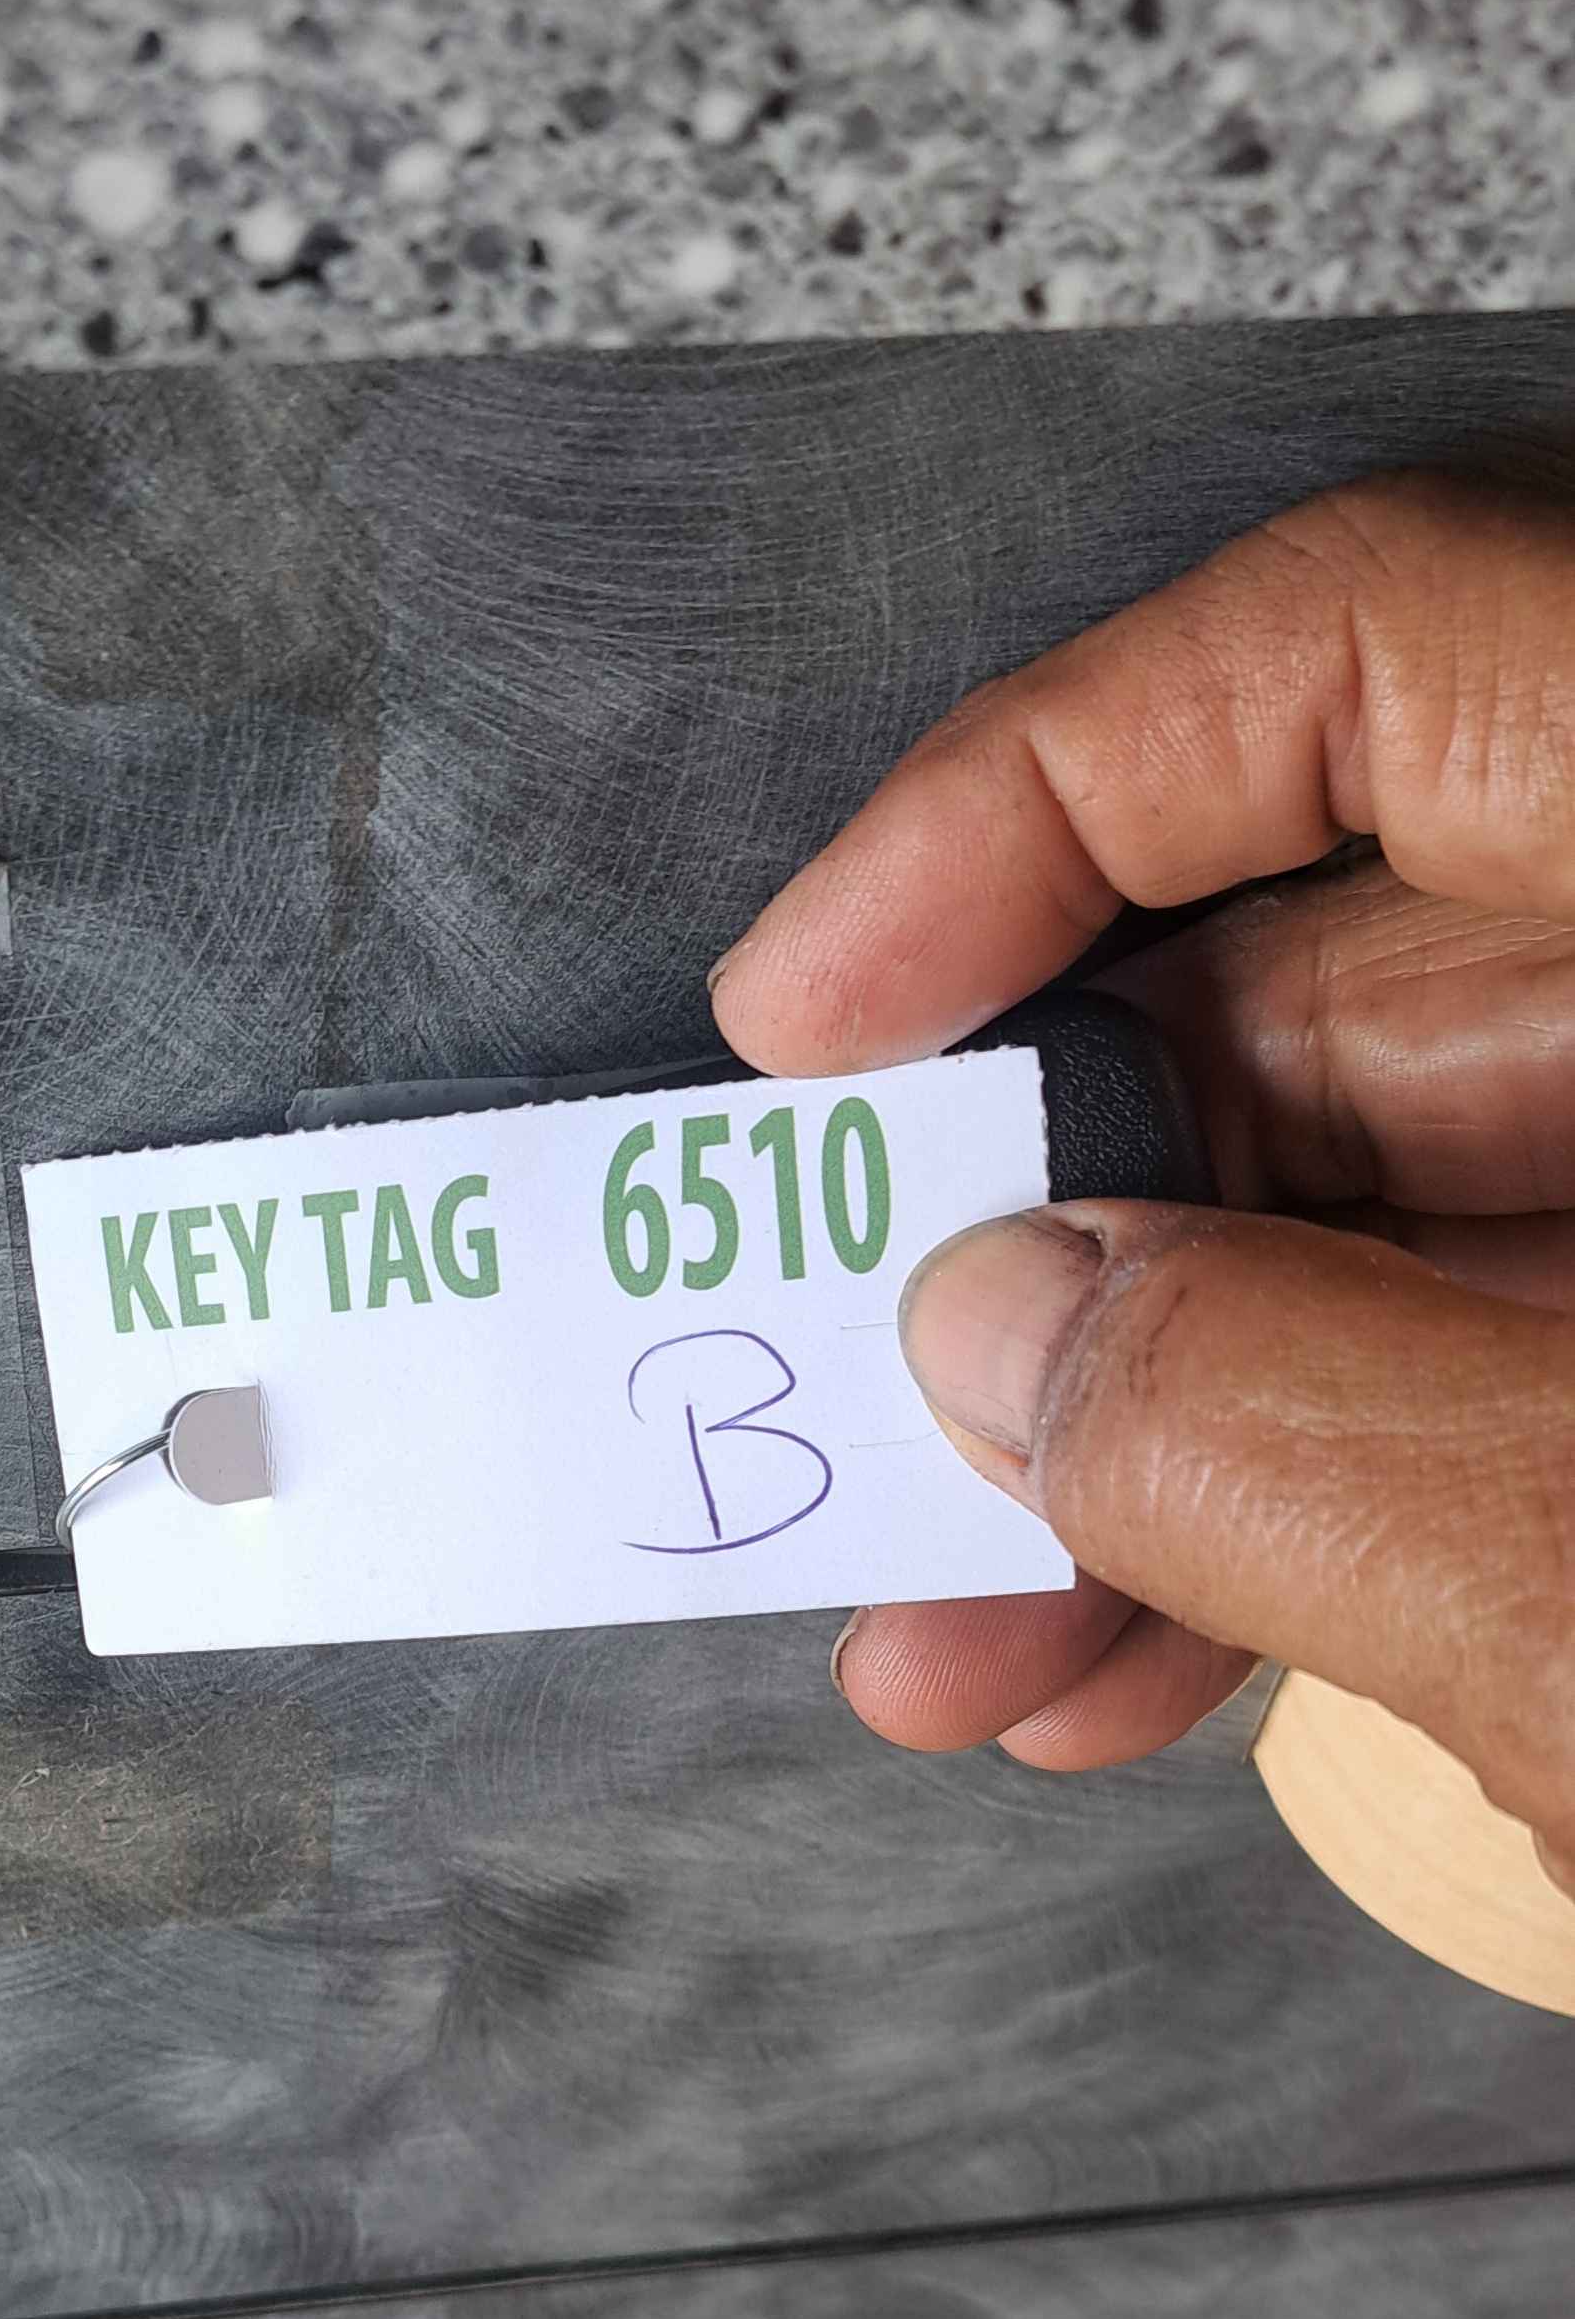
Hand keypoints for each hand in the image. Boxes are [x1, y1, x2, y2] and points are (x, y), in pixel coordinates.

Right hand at [709, 471, 1574, 1890]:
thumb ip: (1285, 1430)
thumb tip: (1007, 1323)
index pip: (1385, 649)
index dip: (1043, 799)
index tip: (814, 1014)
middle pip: (1365, 970)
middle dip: (1051, 1209)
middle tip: (825, 1375)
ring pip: (1421, 1221)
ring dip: (1143, 1422)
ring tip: (938, 1631)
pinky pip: (1516, 1372)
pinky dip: (1322, 1508)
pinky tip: (1119, 1669)